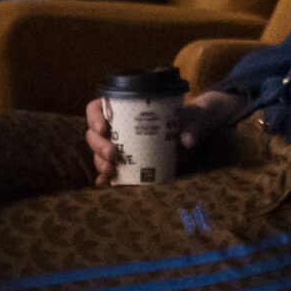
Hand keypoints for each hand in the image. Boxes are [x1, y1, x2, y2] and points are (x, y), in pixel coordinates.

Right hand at [84, 89, 246, 183]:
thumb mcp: (193, 118)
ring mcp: (119, 144)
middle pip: (94, 134)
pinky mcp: (126, 162)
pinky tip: (105, 182)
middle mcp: (116, 126)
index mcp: (124, 107)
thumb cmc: (189, 118)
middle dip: (99, 146)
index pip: (96, 108)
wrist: (196, 132)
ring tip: (112, 171)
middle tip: (113, 155)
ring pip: (98, 153)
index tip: (104, 128)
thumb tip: (187, 142)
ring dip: (100, 162)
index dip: (94, 117)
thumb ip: (192, 127)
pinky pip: (109, 169)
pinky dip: (105, 176)